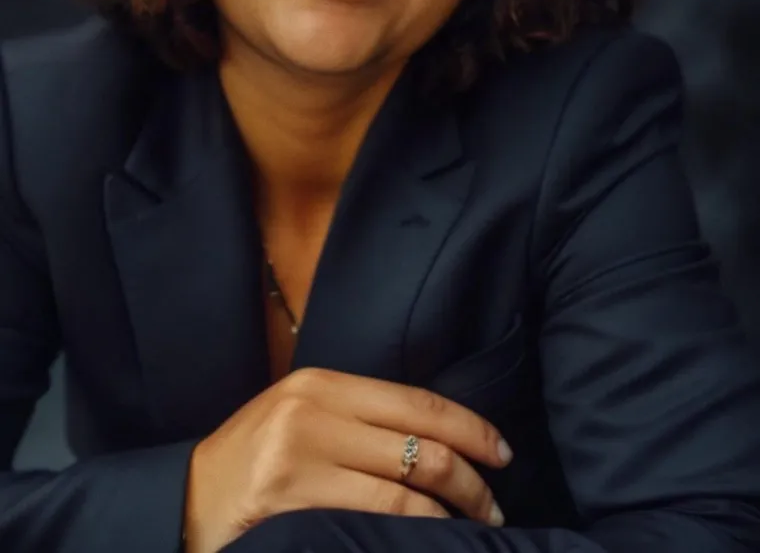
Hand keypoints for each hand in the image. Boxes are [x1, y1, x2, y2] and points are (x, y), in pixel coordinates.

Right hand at [182, 367, 512, 552]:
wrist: (185, 500)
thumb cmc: (253, 460)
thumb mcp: (303, 417)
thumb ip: (360, 418)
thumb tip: (439, 439)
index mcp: (323, 384)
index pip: (418, 402)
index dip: (472, 427)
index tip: (502, 451)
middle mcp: (315, 412)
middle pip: (422, 446)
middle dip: (473, 479)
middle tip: (495, 503)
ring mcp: (302, 458)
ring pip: (408, 489)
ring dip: (455, 513)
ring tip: (476, 526)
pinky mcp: (292, 503)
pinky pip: (378, 521)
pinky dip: (418, 533)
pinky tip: (436, 540)